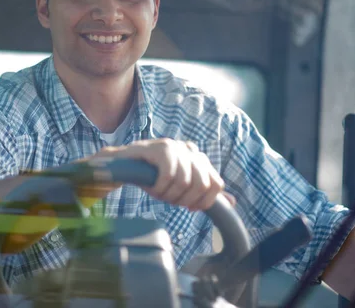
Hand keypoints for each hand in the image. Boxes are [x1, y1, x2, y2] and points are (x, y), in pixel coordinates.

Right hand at [92, 138, 235, 210]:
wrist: (122, 166)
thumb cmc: (152, 177)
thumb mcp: (181, 187)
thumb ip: (205, 193)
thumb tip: (232, 203)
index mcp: (198, 158)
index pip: (216, 183)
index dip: (204, 201)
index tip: (189, 207)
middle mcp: (190, 149)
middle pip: (202, 184)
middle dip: (185, 199)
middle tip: (169, 200)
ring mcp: (176, 146)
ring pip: (185, 182)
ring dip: (169, 194)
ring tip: (158, 193)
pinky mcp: (160, 148)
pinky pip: (169, 175)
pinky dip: (160, 187)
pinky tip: (153, 187)